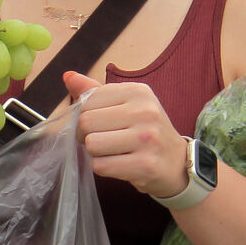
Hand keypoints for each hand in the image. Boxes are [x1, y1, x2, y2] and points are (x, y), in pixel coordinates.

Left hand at [62, 72, 188, 199]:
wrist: (177, 162)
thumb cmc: (146, 131)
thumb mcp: (127, 105)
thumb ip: (96, 92)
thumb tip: (68, 77)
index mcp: (138, 92)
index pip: (88, 100)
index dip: (84, 116)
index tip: (99, 125)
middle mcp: (145, 111)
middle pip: (86, 122)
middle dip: (86, 136)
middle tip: (103, 142)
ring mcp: (146, 139)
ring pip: (91, 144)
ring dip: (95, 153)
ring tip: (113, 152)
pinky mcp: (144, 165)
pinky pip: (101, 166)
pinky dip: (103, 168)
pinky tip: (119, 165)